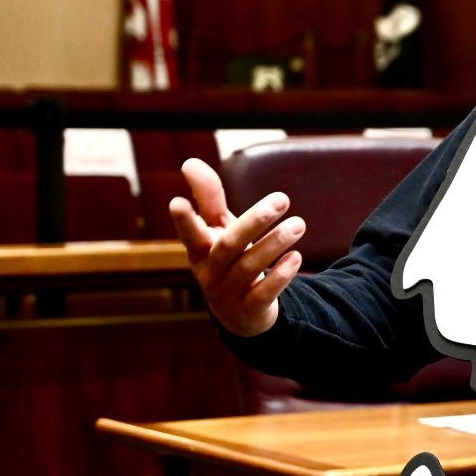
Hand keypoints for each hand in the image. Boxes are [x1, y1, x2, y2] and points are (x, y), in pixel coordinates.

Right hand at [169, 158, 304, 336]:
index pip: (190, 234)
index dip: (184, 220)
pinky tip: (296, 257)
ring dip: (275, 243)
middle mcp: (210, 272)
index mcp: (199, 249)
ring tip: (298, 224)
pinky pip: (264, 293)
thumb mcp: (217, 229)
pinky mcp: (249, 310)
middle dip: (254, 221)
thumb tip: (189, 162)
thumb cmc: (227, 259)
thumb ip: (208, 198)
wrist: (239, 313)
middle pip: (228, 245)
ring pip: (249, 267)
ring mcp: (228, 294)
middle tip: (282, 198)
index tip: (177, 202)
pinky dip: (280, 275)